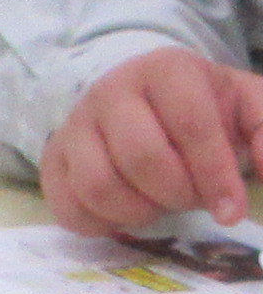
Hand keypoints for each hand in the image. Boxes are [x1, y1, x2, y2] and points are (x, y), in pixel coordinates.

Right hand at [38, 47, 262, 237]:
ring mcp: (73, 127)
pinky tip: (127, 213)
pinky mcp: (51, 162)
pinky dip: (103, 224)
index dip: (215, 175)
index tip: (231, 212)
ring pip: (100, 188)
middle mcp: (110, 92)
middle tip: (192, 200)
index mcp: (165, 69)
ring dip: (140, 212)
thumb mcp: (246, 103)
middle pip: (141, 158)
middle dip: (176, 193)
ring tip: (160, 204)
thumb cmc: (199, 104)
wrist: (139, 98)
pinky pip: (69, 208)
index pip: (191, 126)